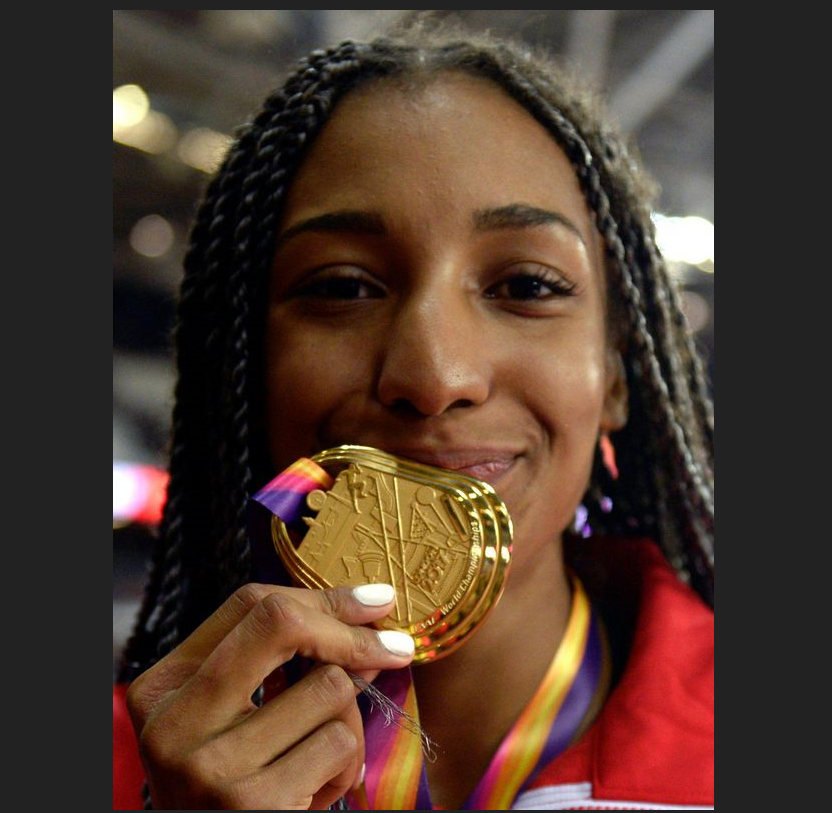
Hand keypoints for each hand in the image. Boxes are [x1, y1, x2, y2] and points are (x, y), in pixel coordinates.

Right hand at [126, 583, 412, 808]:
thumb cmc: (233, 786)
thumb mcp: (232, 717)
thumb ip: (276, 664)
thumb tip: (367, 616)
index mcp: (163, 687)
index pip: (249, 604)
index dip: (321, 597)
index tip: (374, 601)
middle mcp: (174, 722)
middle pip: (282, 625)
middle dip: (350, 631)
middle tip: (395, 646)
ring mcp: (209, 765)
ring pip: (328, 686)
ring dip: (348, 719)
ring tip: (320, 755)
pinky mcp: (251, 804)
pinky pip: (338, 743)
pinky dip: (346, 764)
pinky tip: (318, 790)